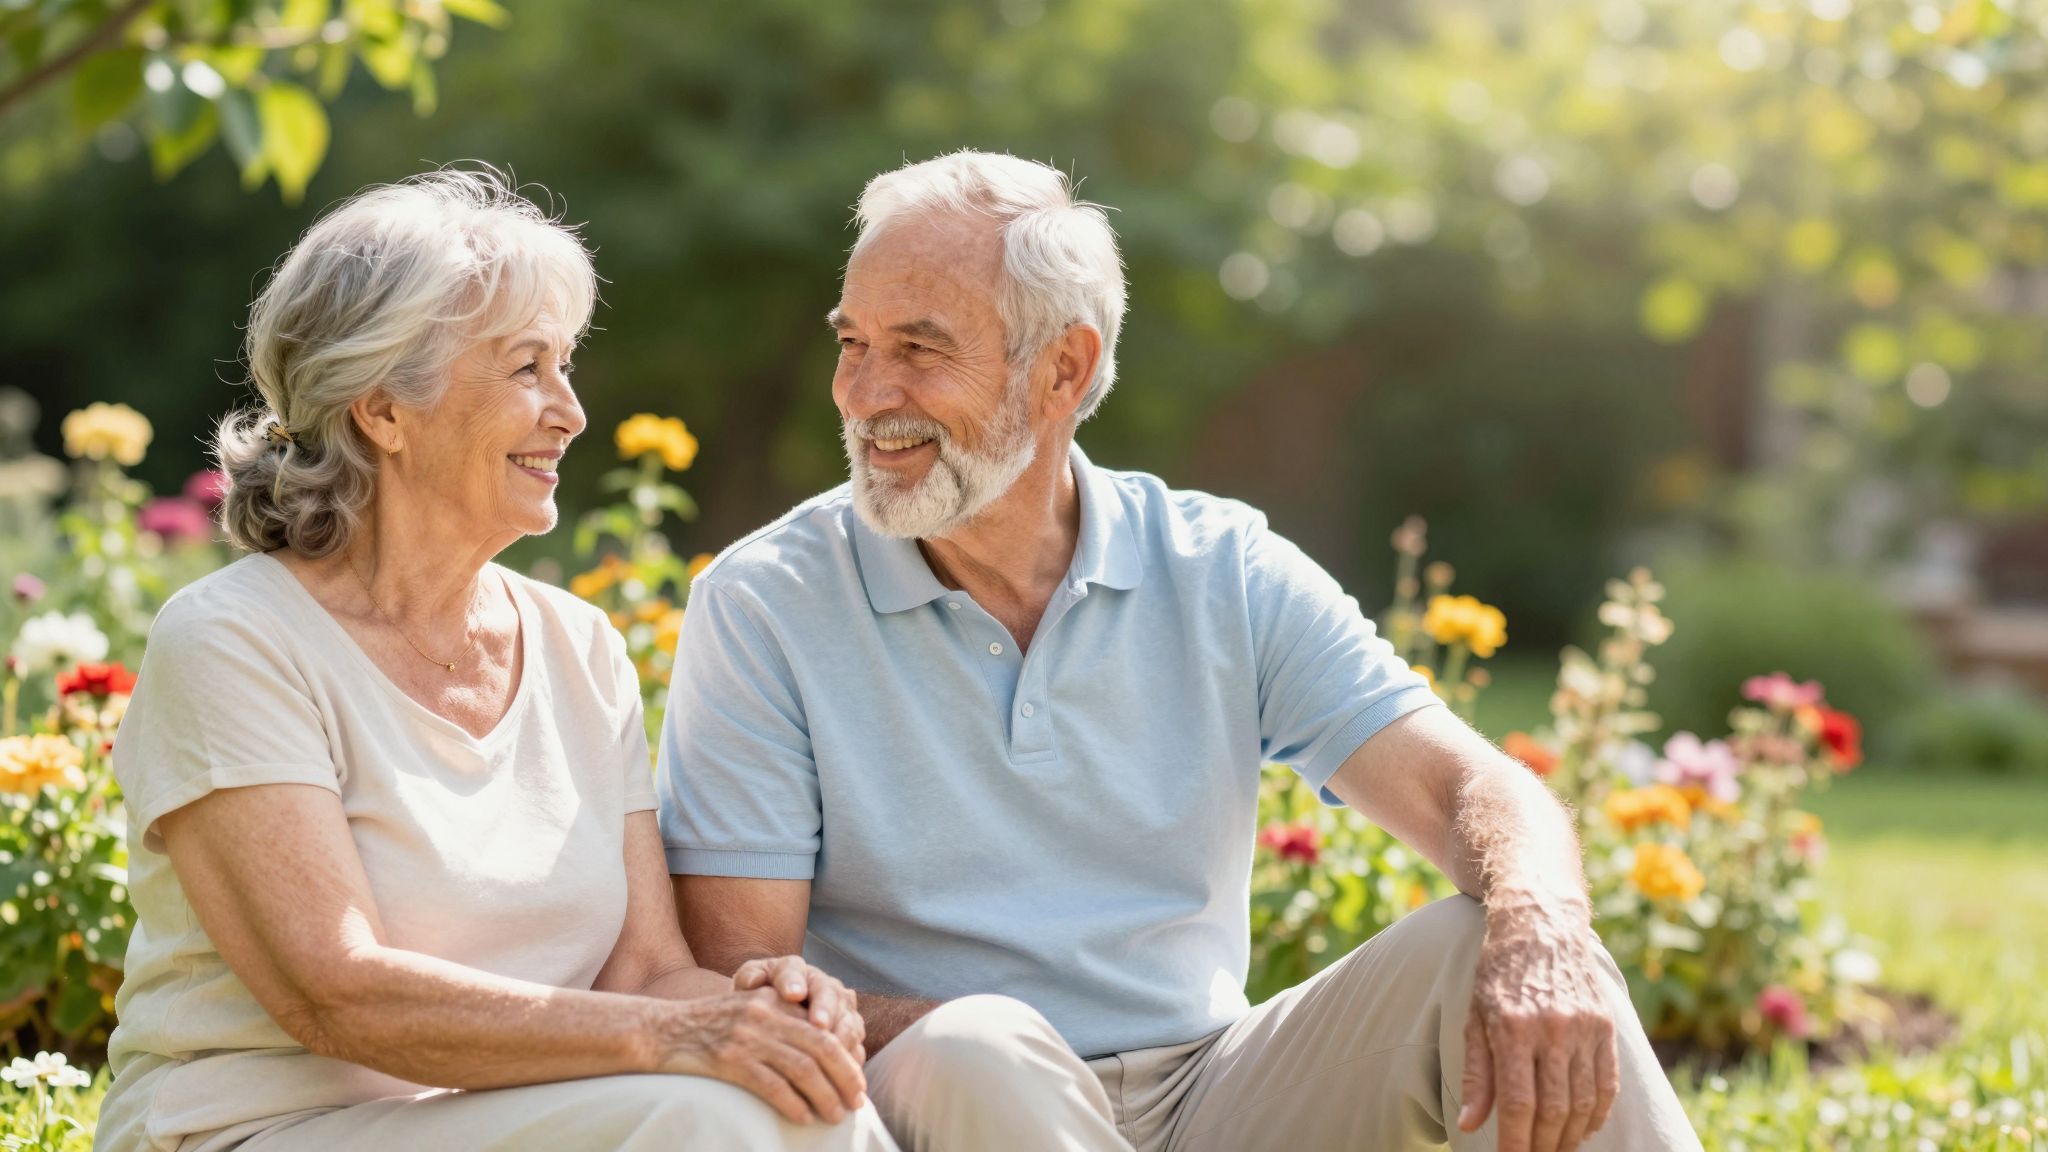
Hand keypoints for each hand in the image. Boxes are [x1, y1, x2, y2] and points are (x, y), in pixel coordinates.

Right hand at [659, 987, 867, 1124]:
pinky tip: (803, 1118)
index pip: (824, 1031)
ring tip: (835, 1116)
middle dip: (845, 1079)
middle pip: (821, 1048)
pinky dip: (793, 1104)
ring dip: (825, 1097)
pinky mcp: (729, 1060)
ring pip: (802, 1069)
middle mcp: (765, 1014)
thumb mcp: (747, 1012)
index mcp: (774, 1001)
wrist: (659, 1031)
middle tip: (857, 1103)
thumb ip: (781, 1022)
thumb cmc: (706, 1027)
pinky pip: (772, 1085)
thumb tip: (823, 1049)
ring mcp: (747, 1036)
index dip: (846, 1059)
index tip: (858, 1082)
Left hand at [733, 954, 866, 1062]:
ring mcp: (842, 1010)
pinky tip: (840, 1074)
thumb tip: (752, 982)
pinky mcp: (851, 1035)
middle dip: (826, 1009)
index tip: (792, 994)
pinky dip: (849, 1061)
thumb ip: (749, 978)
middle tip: (820, 1025)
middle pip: (830, 994)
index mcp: (795, 970)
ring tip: (832, 1054)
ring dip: (842, 1037)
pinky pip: (855, 1048)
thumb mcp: (749, 985)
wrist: (770, 1022)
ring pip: (848, 1021)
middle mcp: (824, 985)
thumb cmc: (756, 1002)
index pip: (794, 971)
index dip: (795, 982)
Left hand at [1458, 900, 1619, 1151]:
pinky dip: (1597, 1113)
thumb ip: (1476, 1074)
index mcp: (1513, 1028)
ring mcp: (1584, 1028)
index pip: (1518, 1103)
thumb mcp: (1475, 1018)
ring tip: (1556, 1149)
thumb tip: (1471, 1123)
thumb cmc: (1498, 976)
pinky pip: (1607, 1084)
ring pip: (1584, 1102)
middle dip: (1544, 1145)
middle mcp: (1552, 1029)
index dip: (1516, 1142)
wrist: (1541, 927)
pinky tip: (1583, 1128)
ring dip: (1570, 1135)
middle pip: (1554, 1109)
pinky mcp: (1606, 1025)